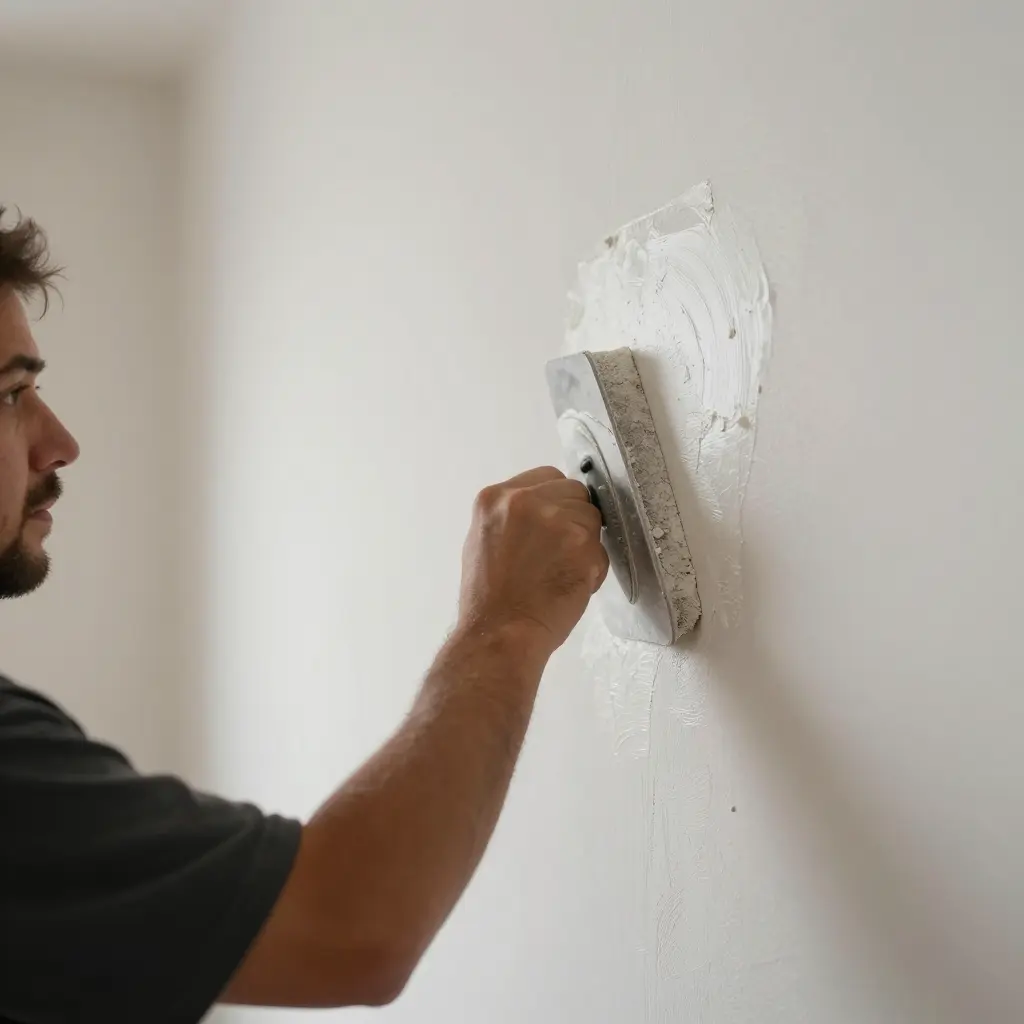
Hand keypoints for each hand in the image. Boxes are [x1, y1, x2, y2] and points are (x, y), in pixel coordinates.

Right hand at [457, 466, 608, 651]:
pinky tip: (572, 584)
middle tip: (559, 551)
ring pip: (591, 518)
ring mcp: (556, 520)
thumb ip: (511, 517)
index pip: (546, 478)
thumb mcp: (483, 540)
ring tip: (562, 571)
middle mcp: (525, 501)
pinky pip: (600, 549)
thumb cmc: (487, 598)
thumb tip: (544, 509)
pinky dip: (593, 567)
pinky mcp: (582, 544)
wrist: (499, 632)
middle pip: (573, 492)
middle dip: (573, 518)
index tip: (553, 523)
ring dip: (585, 543)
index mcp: (496, 498)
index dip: (555, 501)